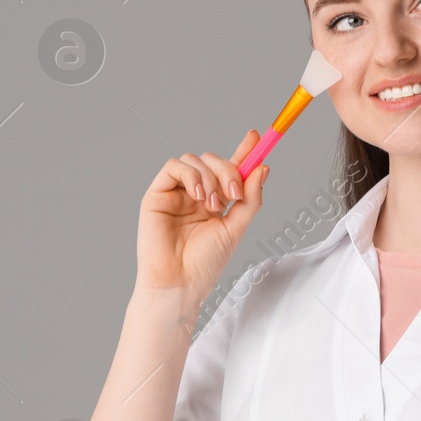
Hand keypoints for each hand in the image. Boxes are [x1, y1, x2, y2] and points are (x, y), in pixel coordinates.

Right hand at [135, 129, 269, 301]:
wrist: (180, 282)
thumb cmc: (205, 262)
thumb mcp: (236, 227)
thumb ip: (250, 198)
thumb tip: (262, 167)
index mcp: (217, 201)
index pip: (230, 169)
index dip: (244, 151)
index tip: (257, 138)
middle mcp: (196, 194)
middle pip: (213, 161)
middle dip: (228, 170)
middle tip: (233, 194)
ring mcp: (176, 193)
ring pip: (194, 160)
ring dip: (210, 176)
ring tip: (213, 205)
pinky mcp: (157, 195)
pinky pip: (174, 166)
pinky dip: (190, 175)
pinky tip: (198, 196)